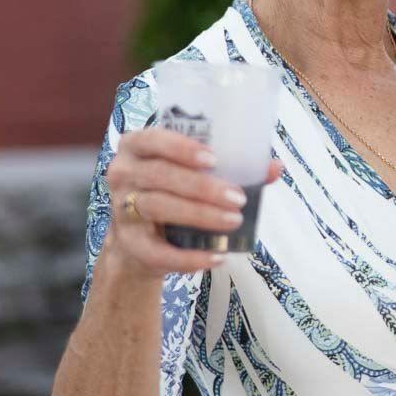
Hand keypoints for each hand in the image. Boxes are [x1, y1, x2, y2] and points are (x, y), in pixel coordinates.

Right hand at [99, 127, 282, 281]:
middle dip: (203, 187)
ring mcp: (121, 208)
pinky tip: (217, 256)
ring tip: (234, 222)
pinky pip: (156, 251)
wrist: (140, 241)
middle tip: (238, 198)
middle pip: (160, 175)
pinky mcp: (128, 242)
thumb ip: (234, 168)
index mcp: (139, 147)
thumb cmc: (175, 192)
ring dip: (200, 215)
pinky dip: (188, 257)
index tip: (214, 159)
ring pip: (158, 207)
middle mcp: (123, 173)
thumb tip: (275, 166)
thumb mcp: (197, 174)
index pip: (153, 138)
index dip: (181, 147)